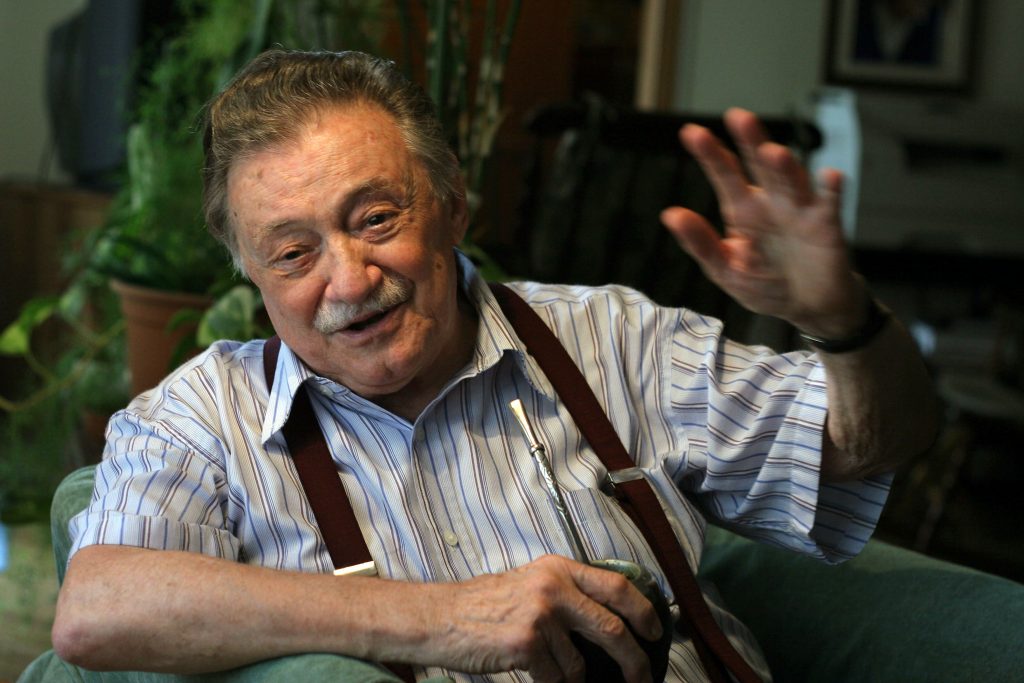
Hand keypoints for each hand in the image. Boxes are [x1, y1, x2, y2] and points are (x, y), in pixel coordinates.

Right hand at [434, 554, 662, 681]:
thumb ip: (567, 593)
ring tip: (547, 668)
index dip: (643, 611)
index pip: (616, 586)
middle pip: (613, 627)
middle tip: (642, 676)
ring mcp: (541, 615)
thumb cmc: (485, 606)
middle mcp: (554, 586)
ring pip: (579, 665)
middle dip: (634, 659)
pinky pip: (555, 678)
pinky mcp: (526, 643)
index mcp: (559, 568)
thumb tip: (610, 620)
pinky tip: (530, 671)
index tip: (655, 631)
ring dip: (570, 677)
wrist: (442, 617)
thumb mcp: (531, 583)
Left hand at [660, 108, 865, 337]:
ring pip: (791, 180)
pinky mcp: (826, 225)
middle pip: (759, 165)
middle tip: (738, 117)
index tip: (691, 133)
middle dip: (750, 142)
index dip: (710, 154)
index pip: (724, 175)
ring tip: (772, 153)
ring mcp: (799, 210)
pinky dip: (831, 190)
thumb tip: (670, 214)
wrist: (809, 306)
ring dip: (784, 166)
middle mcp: (771, 202)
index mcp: (743, 210)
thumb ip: (700, 243)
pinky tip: (830, 176)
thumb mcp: (725, 270)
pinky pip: (830, 204)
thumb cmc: (767, 284)